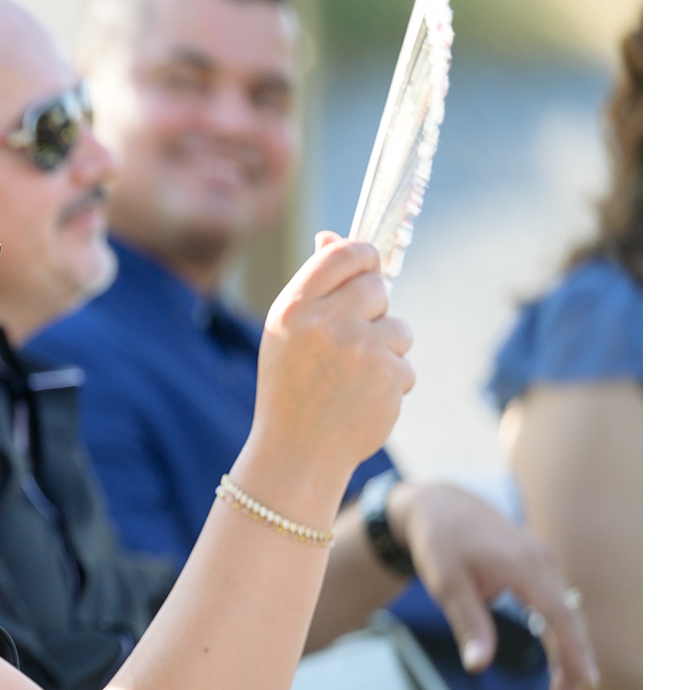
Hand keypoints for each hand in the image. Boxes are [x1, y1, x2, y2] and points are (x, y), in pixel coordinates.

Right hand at [248, 234, 414, 496]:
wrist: (297, 451)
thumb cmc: (290, 386)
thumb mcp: (285, 332)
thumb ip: (312, 286)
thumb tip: (332, 237)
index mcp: (294, 308)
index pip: (342, 255)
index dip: (363, 256)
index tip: (369, 265)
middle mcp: (327, 323)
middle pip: (376, 287)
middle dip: (374, 308)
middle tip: (352, 338)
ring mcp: (361, 350)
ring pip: (399, 327)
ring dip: (386, 348)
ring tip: (353, 377)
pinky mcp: (389, 377)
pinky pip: (405, 363)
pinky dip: (391, 381)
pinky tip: (362, 398)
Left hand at [391, 480, 600, 689]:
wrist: (439, 504)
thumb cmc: (440, 543)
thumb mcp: (446, 584)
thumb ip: (468, 624)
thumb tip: (478, 665)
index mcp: (524, 565)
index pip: (560, 616)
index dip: (575, 651)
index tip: (586, 684)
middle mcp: (542, 561)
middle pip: (569, 619)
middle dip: (572, 663)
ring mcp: (543, 560)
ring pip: (565, 613)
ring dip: (567, 651)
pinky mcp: (538, 564)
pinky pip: (556, 602)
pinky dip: (559, 632)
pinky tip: (558, 660)